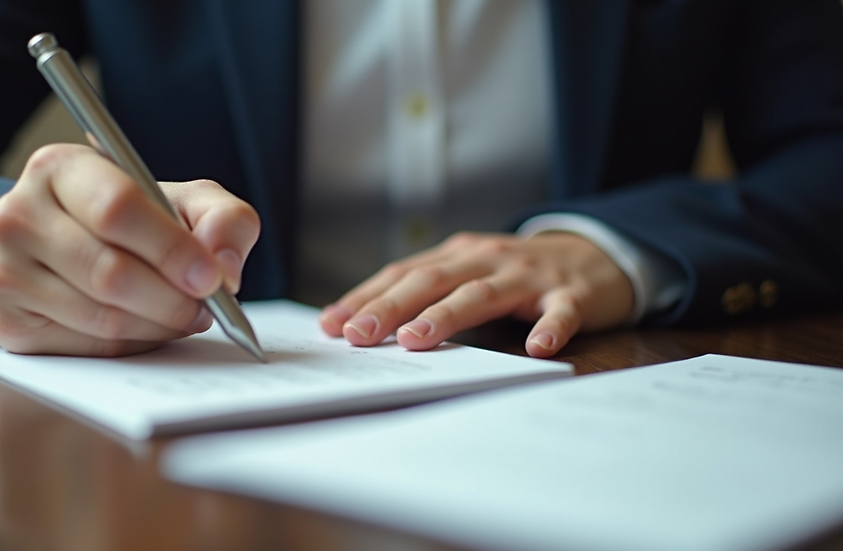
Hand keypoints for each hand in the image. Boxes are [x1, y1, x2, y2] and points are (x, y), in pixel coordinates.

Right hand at [0, 144, 259, 355]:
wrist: (65, 248)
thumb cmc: (133, 221)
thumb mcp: (184, 201)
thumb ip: (222, 219)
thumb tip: (224, 267)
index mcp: (61, 169)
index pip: (117, 208)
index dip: (171, 248)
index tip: (210, 276)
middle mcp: (20, 214)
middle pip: (109, 272)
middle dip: (172, 298)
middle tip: (206, 306)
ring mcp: (5, 271)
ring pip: (103, 316)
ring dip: (158, 325)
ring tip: (183, 314)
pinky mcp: (9, 323)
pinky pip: (89, 346)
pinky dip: (134, 342)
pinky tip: (147, 325)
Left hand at [318, 232, 633, 357]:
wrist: (595, 254)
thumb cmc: (517, 274)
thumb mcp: (469, 275)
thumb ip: (427, 295)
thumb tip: (363, 326)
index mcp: (457, 256)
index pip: (403, 274)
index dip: (366, 297)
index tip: (331, 325)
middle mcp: (487, 259)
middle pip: (433, 281)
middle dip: (391, 307)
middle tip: (359, 334)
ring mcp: (529, 275)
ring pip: (482, 294)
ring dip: (447, 316)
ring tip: (416, 340)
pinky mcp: (571, 293)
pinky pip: (559, 311)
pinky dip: (548, 328)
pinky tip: (537, 348)